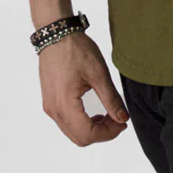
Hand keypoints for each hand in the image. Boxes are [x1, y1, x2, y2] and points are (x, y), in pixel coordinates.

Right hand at [38, 31, 130, 145]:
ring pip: (72, 132)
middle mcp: (54, 110)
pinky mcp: (49, 101)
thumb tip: (123, 118)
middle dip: (102, 133)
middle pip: (79, 138)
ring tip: (107, 115)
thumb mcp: (99, 73)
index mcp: (65, 104)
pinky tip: (93, 112)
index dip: (109, 133)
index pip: (88, 135)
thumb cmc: (76, 49)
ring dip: (92, 129)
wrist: (56, 34)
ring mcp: (49, 106)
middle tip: (117, 119)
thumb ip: (111, 99)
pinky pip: (66, 122)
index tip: (122, 122)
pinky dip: (81, 123)